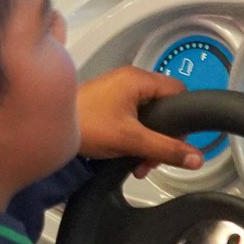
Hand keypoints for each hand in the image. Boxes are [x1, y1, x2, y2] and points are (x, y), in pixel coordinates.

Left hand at [76, 65, 204, 174]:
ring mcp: (117, 91)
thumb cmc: (86, 125)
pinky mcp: (107, 104)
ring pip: (148, 117)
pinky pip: (133, 120)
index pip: (179, 91)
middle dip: (163, 138)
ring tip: (140, 164)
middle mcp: (129, 80)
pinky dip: (135, 139)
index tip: (180, 140)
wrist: (47, 128)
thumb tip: (196, 158)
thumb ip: (166, 149)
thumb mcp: (132, 140)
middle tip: (155, 159)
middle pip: (164, 108)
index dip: (184, 117)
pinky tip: (129, 158)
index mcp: (138, 79)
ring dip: (148, 143)